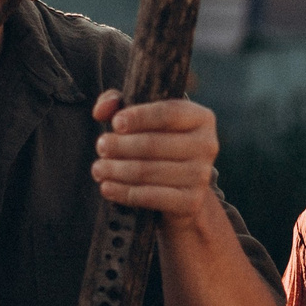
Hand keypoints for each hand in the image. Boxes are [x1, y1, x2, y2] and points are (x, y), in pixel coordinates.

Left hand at [90, 91, 221, 228]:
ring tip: (98, 169)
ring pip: (148, 171)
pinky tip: (107, 188)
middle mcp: (207, 145)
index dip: (140, 117)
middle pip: (154, 143)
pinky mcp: (191, 202)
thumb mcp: (143, 119)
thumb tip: (101, 110)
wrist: (182, 192)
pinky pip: (151, 197)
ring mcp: (201, 175)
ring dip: (116, 170)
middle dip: (121, 145)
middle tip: (100, 147)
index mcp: (200, 117)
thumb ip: (119, 104)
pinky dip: (124, 192)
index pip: (169, 113)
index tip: (115, 123)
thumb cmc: (159, 145)